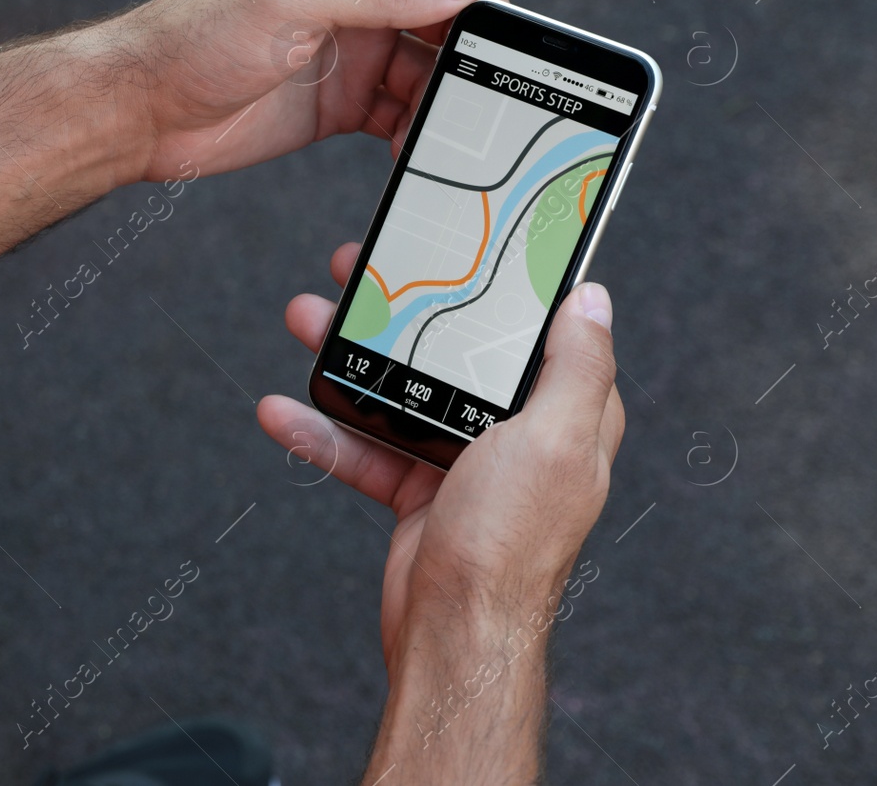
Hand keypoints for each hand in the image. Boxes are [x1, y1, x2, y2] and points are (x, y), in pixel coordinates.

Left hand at [112, 0, 506, 180]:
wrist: (139, 110)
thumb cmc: (196, 36)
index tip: (496, 40)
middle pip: (446, 18)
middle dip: (469, 57)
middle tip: (481, 102)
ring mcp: (350, 53)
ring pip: (428, 73)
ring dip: (444, 103)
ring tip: (445, 138)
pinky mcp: (341, 105)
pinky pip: (400, 114)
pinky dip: (417, 133)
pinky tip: (416, 155)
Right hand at [255, 242, 623, 671]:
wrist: (453, 634)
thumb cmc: (510, 544)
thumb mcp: (554, 440)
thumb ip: (576, 367)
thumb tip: (595, 298)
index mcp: (564, 415)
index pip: (538, 330)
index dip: (500, 284)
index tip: (462, 243)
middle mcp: (517, 436)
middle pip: (454, 352)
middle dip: (401, 312)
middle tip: (358, 270)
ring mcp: (464, 464)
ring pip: (401, 392)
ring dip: (349, 358)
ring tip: (306, 319)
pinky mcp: (418, 493)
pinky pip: (365, 448)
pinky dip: (323, 430)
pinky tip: (282, 410)